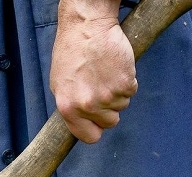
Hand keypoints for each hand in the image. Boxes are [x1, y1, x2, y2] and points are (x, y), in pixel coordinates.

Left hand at [50, 0, 137, 143]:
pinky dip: (127, 80)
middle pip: (110, 122)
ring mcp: (108, 96)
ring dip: (117, 92)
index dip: (96, 128)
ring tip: (105, 72)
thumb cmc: (72, 50)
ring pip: (122, 106)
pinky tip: (115, 67)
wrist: (87, 25)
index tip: (97, 121)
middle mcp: (88, 105)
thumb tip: (82, 123)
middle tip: (101, 86)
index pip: (89, 137)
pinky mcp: (125, 84)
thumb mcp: (60, 83)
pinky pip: (132, 91)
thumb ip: (72, 107)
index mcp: (68, 108)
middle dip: (108, 108)